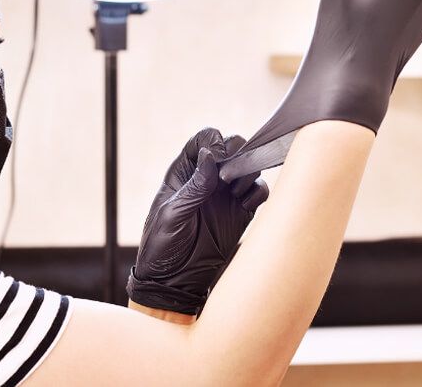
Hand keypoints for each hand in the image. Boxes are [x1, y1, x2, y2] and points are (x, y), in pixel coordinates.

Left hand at [127, 128, 268, 314]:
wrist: (175, 281)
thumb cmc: (162, 247)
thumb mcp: (172, 215)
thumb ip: (194, 186)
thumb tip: (210, 156)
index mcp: (185, 172)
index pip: (204, 140)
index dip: (215, 141)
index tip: (218, 157)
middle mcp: (208, 179)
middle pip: (231, 148)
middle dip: (237, 154)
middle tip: (231, 176)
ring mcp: (226, 195)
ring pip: (248, 168)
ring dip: (248, 173)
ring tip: (236, 193)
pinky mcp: (241, 213)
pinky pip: (259, 192)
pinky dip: (259, 193)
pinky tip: (246, 206)